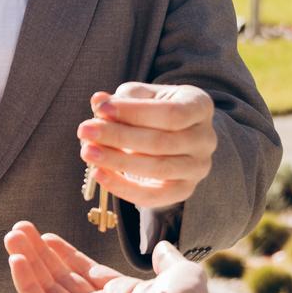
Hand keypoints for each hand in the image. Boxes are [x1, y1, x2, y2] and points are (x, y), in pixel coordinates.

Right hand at [4, 221, 209, 292]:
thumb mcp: (181, 275)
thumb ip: (168, 260)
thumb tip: (163, 248)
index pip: (83, 271)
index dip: (63, 253)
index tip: (46, 235)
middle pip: (60, 277)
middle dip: (38, 253)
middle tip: (18, 229)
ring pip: (47, 289)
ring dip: (27, 263)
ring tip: (11, 238)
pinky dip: (27, 285)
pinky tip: (16, 261)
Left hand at [78, 82, 217, 210]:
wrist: (175, 135)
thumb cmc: (155, 110)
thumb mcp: (143, 96)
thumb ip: (123, 99)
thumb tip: (98, 102)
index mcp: (200, 106)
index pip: (170, 113)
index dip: (134, 112)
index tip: (100, 109)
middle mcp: (206, 138)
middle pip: (161, 142)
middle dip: (119, 136)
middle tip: (85, 130)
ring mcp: (198, 167)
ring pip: (157, 169)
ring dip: (117, 162)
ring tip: (87, 151)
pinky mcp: (184, 190)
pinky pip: (153, 197)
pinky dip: (124, 188)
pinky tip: (99, 174)